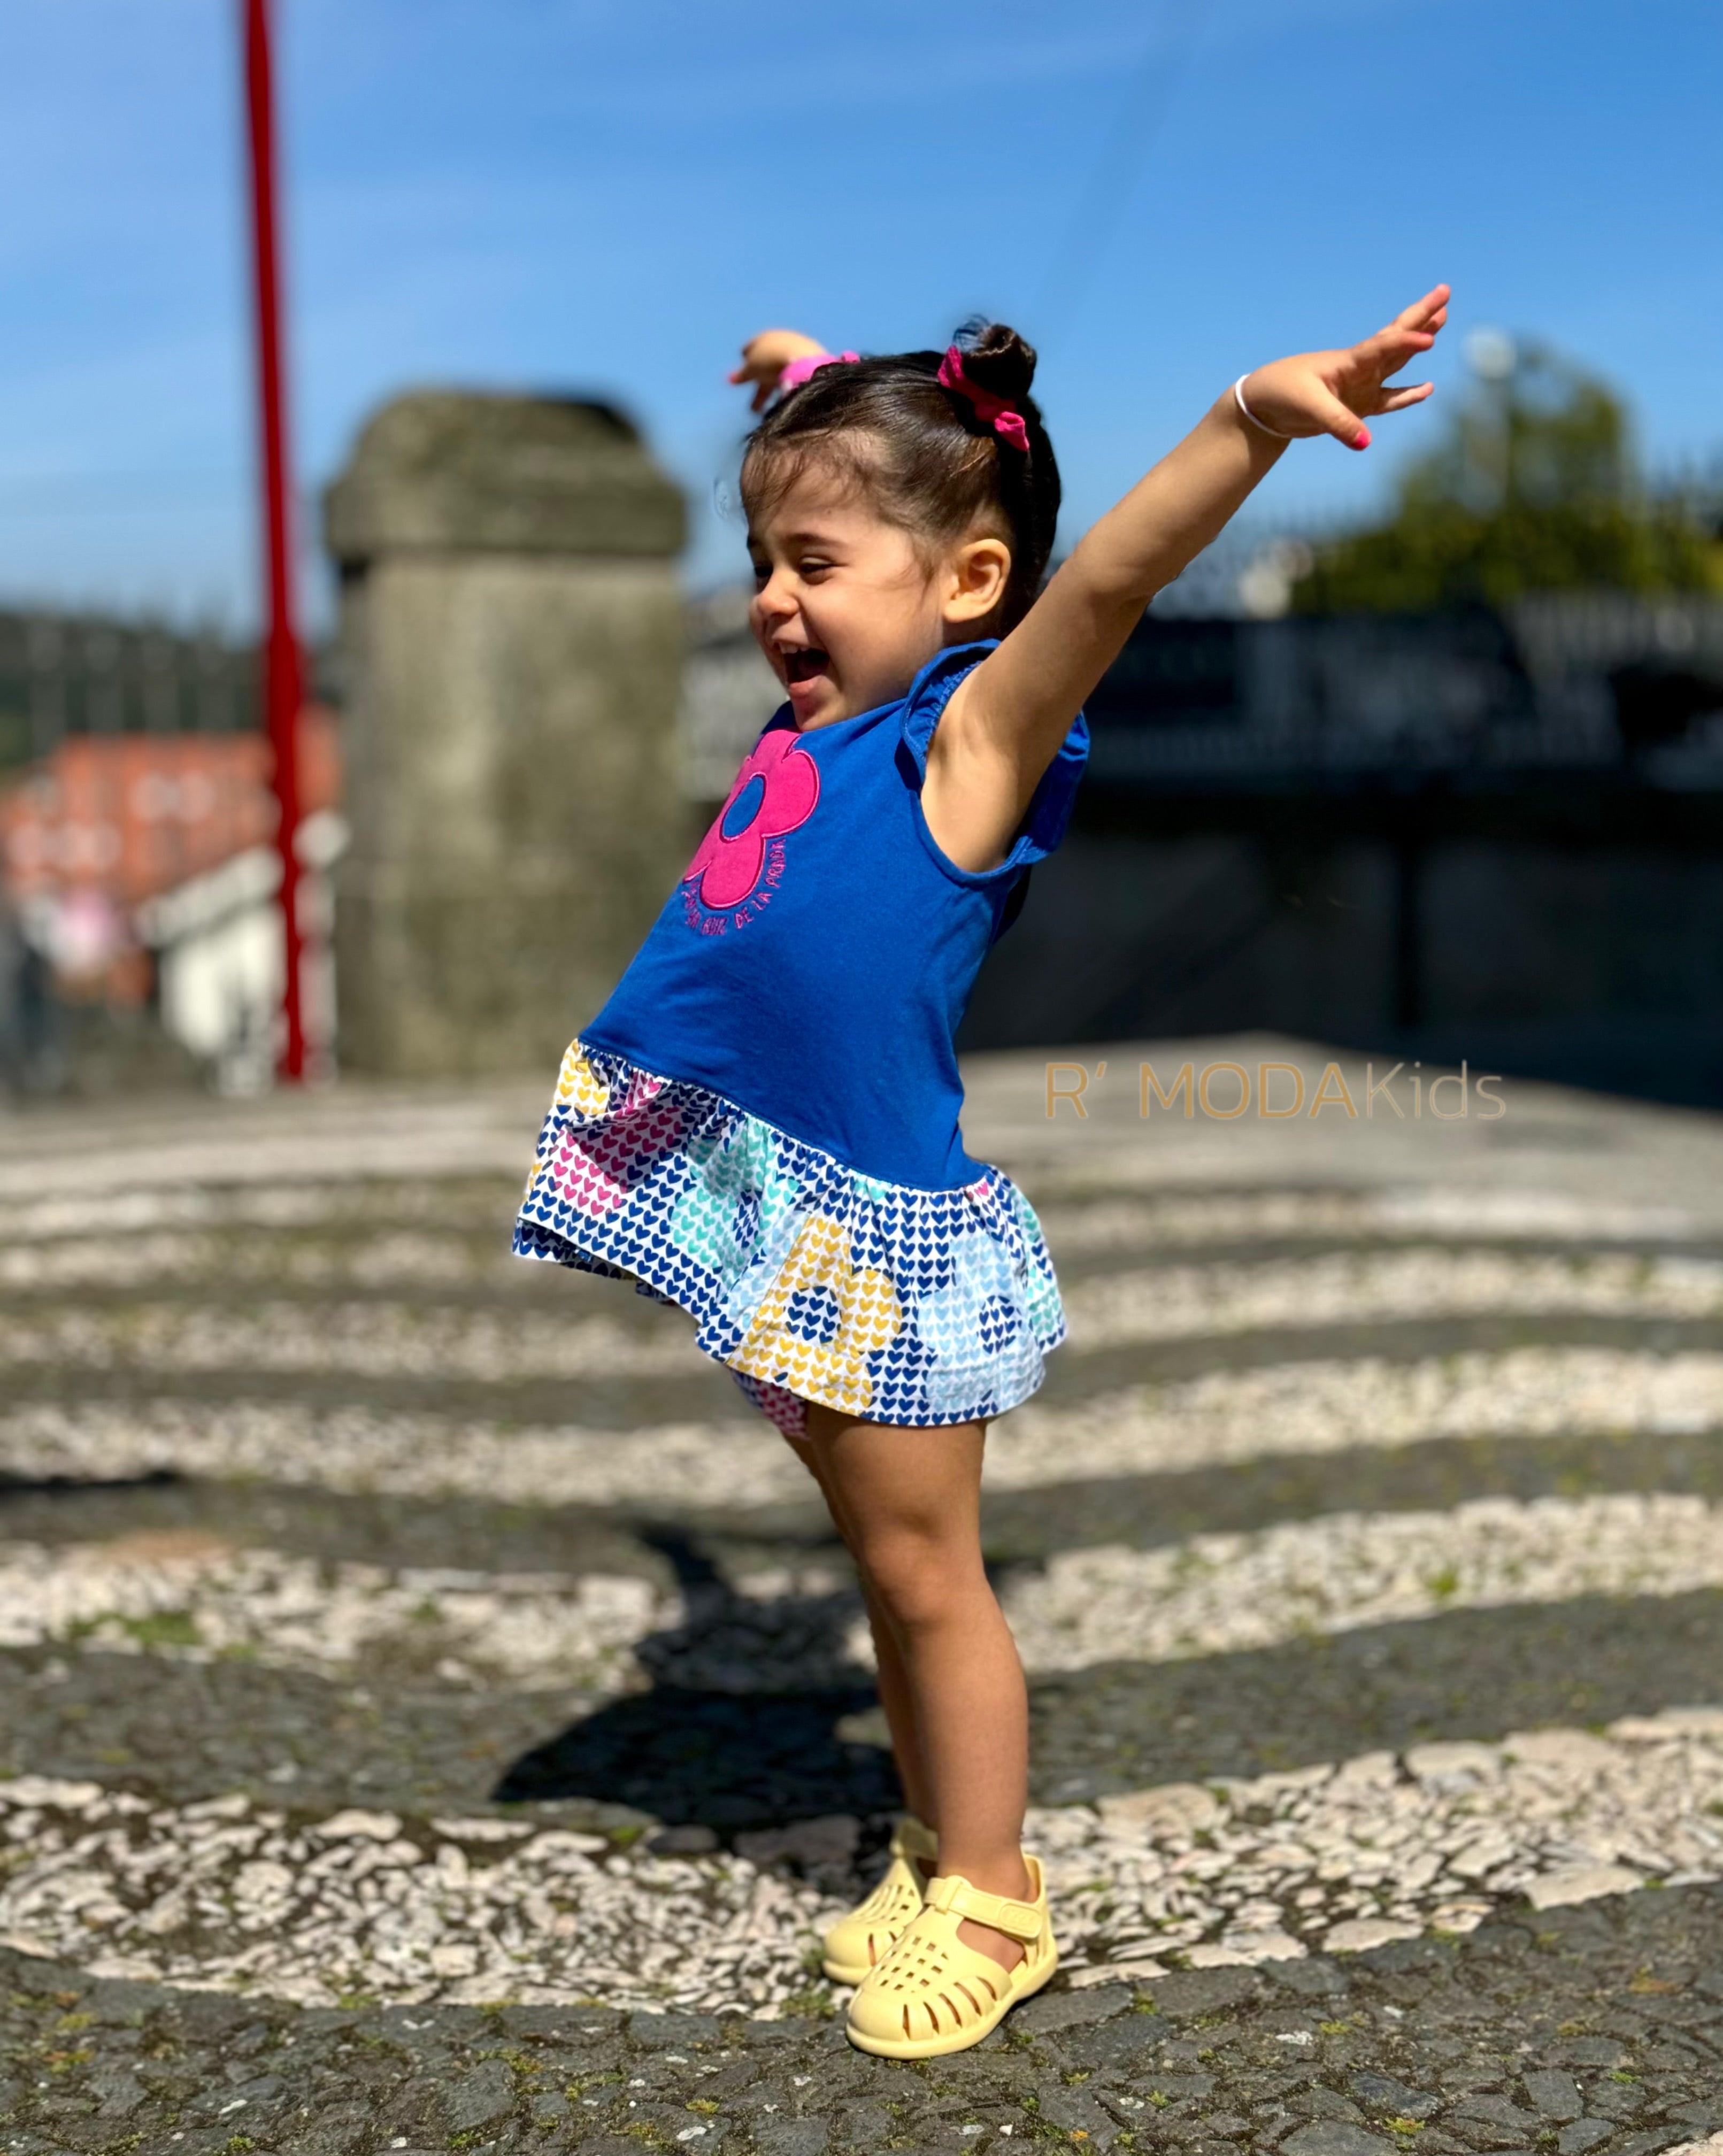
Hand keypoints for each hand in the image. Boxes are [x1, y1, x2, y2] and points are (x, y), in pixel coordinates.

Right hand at [728, 329, 827, 411]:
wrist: (803, 360)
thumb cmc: (770, 363)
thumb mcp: (752, 370)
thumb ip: (741, 375)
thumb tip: (730, 379)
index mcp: (765, 337)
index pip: (753, 348)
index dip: (747, 363)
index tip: (743, 376)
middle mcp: (783, 339)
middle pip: (768, 365)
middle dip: (760, 388)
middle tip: (754, 409)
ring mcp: (800, 348)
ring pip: (783, 373)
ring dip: (775, 390)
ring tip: (771, 411)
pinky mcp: (813, 360)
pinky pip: (796, 375)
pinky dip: (789, 386)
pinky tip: (788, 399)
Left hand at [1239, 284, 1449, 450]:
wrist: (1264, 404)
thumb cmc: (1283, 395)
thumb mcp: (1310, 409)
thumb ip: (1339, 424)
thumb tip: (1365, 443)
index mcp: (1348, 361)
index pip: (1383, 346)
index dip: (1406, 341)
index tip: (1430, 338)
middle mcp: (1359, 368)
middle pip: (1397, 337)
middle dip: (1421, 316)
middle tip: (1445, 291)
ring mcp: (1360, 384)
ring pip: (1398, 359)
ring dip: (1417, 341)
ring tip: (1442, 319)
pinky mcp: (1357, 405)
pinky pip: (1390, 399)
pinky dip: (1408, 395)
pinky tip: (1427, 388)